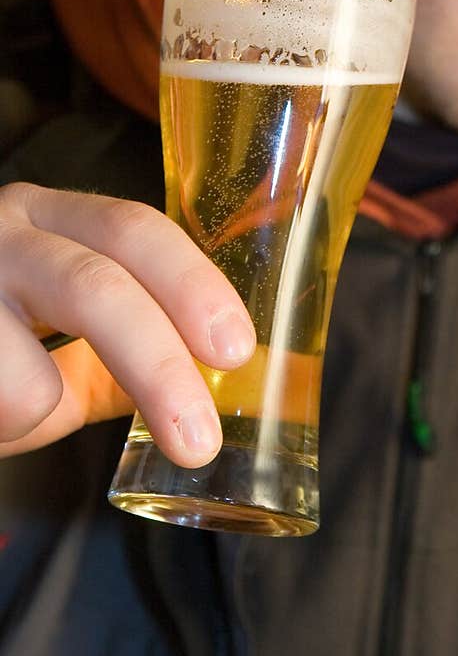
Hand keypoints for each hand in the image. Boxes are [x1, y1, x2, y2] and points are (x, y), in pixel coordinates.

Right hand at [0, 183, 254, 465]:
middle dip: (159, 366)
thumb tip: (214, 387)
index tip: (236, 349)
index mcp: (50, 217)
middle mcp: (0, 231)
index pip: (134, 229)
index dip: (192, 285)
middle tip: (198, 438)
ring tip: (15, 413)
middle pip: (97, 285)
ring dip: (41, 410)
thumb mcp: (54, 337)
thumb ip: (121, 355)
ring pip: (28, 374)